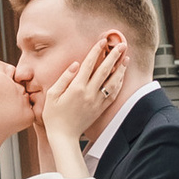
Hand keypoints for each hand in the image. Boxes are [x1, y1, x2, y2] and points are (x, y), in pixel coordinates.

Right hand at [40, 30, 128, 169]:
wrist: (63, 137)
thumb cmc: (54, 116)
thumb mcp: (52, 94)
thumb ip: (64, 77)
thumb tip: (76, 64)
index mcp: (76, 88)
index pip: (89, 64)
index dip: (96, 51)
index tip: (102, 41)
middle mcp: (89, 93)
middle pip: (105, 70)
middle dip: (114, 56)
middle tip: (122, 45)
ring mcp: (97, 102)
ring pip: (113, 82)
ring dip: (120, 69)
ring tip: (126, 58)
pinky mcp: (100, 109)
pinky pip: (113, 94)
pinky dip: (119, 84)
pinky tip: (121, 76)